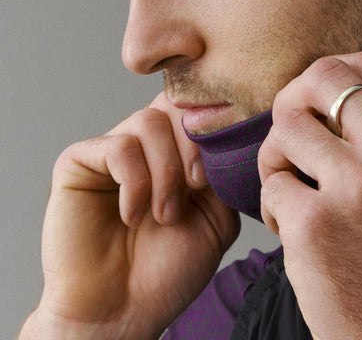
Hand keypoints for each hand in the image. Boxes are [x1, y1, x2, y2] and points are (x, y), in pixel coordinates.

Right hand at [20, 93, 239, 339]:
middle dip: (194, 146)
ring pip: (149, 121)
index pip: (197, 105)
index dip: (214, 127)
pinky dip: (135, 182)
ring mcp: (110, 150)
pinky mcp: (78, 163)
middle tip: (196, 188)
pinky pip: (117, 147)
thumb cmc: (167, 269)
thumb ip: (223, 169)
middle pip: (176, 104)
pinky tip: (133, 215)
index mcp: (176, 149)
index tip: (216, 173)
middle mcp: (144, 143)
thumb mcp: (218, 215)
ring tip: (165, 214)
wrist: (121, 312)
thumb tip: (228, 130)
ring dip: (166, 171)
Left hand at [259, 51, 361, 339]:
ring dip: (277, 155)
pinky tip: (292, 229)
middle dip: (296, 98)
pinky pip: (271, 183)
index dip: (333, 75)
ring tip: (291, 187)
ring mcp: (359, 187)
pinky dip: (272, 204)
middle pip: (321, 76)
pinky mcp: (315, 225)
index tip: (323, 104)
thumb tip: (340, 93)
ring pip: (286, 125)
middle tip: (295, 133)